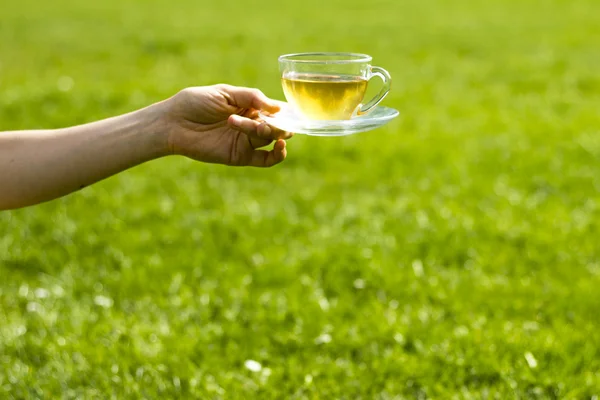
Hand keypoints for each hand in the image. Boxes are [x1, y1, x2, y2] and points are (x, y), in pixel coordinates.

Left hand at [162, 84, 291, 166]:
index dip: (286, 111)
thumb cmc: (195, 102)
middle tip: (269, 121)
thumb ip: (251, 97)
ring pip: (268, 138)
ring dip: (264, 131)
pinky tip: (279, 146)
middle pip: (276, 125)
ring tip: (242, 125)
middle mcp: (251, 123)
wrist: (173, 123)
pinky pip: (266, 160)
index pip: (275, 110)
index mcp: (249, 106)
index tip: (293, 110)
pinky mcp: (240, 156)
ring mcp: (246, 141)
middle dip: (279, 123)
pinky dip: (277, 156)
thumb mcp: (225, 93)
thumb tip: (278, 108)